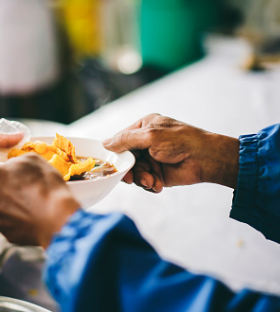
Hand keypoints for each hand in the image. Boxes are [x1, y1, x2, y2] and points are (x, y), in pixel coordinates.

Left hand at [0, 154, 79, 247]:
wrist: (57, 217)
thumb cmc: (46, 185)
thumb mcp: (32, 160)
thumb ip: (15, 161)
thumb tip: (12, 166)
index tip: (7, 179)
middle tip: (13, 193)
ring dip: (3, 209)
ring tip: (24, 206)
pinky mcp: (5, 234)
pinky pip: (7, 226)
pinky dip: (14, 222)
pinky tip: (29, 217)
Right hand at [103, 114, 239, 191]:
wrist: (206, 159)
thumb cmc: (180, 140)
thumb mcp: (150, 136)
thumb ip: (126, 140)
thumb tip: (105, 144)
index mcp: (144, 127)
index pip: (121, 139)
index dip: (115, 152)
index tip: (111, 164)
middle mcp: (146, 142)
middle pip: (126, 159)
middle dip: (128, 170)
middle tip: (129, 179)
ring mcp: (152, 158)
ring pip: (135, 172)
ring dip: (140, 178)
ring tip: (150, 181)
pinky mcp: (158, 173)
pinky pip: (145, 181)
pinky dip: (149, 184)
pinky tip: (157, 184)